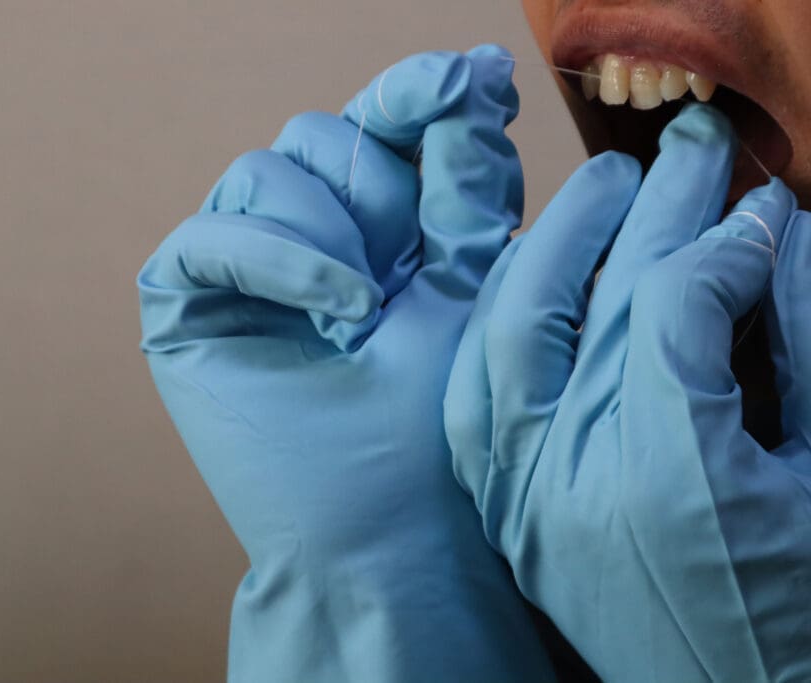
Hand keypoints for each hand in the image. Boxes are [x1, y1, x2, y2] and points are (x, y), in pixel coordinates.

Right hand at [139, 47, 559, 681]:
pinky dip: (277, 260)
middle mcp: (298, 234)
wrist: (389, 527)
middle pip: (321, 133)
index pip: (375, 122)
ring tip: (364, 315)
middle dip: (378, 193)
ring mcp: (237, 265)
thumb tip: (473, 65)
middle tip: (404, 273)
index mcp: (366, 224)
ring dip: (330, 236)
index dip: (413, 94)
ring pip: (267, 170)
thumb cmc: (439, 420)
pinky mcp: (185, 302)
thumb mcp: (468, 280)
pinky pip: (212, 234)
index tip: (473, 83)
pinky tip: (334, 312)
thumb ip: (464, 176)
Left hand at [446, 103, 810, 680]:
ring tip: (609, 185)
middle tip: (697, 151)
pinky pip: (474, 394)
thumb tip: (779, 236)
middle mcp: (571, 483)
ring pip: (510, 332)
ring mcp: (521, 500)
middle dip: (654, 211)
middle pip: (598, 304)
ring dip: (556, 243)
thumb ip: (805, 347)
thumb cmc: (804, 619)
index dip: (729, 244)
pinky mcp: (503, 515)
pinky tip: (533, 273)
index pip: (672, 307)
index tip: (770, 212)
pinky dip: (501, 321)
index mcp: (672, 482)